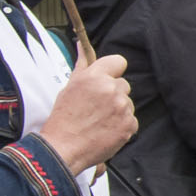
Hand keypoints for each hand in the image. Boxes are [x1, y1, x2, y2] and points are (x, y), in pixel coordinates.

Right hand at [35, 54, 133, 175]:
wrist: (63, 149)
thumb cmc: (63, 118)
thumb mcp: (69, 87)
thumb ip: (81, 66)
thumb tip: (82, 46)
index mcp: (95, 76)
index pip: (119, 61)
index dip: (113, 71)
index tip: (107, 79)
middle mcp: (111, 89)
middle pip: (124, 85)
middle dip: (114, 94)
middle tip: (96, 107)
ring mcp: (122, 108)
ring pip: (128, 103)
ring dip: (118, 110)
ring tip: (99, 121)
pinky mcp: (129, 125)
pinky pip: (132, 120)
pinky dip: (122, 125)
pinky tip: (106, 130)